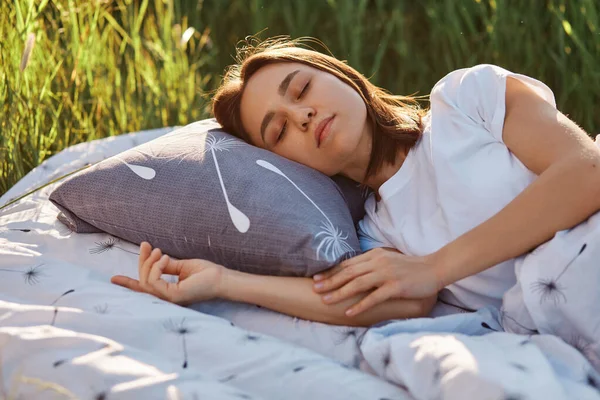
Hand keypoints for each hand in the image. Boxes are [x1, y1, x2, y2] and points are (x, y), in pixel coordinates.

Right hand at [111, 242, 224, 304]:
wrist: (221, 278)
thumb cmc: (206, 273)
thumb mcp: (181, 266)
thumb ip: (166, 266)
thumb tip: (153, 258)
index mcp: (167, 291)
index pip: (144, 289)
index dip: (128, 283)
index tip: (112, 278)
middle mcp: (166, 298)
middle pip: (142, 282)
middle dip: (141, 262)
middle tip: (146, 245)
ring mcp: (168, 299)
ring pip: (145, 282)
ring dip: (149, 263)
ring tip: (160, 252)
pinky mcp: (172, 296)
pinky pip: (153, 281)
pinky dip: (156, 267)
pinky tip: (165, 257)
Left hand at [312, 247, 443, 316]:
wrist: (433, 269)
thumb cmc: (410, 267)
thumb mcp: (388, 260)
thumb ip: (372, 263)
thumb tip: (354, 271)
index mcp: (375, 255)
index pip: (348, 263)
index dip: (331, 271)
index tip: (317, 278)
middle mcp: (378, 262)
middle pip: (349, 273)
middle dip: (330, 281)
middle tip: (315, 289)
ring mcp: (386, 274)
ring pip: (357, 284)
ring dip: (340, 293)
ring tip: (326, 301)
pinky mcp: (395, 287)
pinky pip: (374, 297)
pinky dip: (360, 305)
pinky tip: (349, 312)